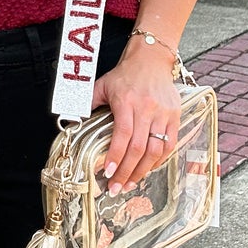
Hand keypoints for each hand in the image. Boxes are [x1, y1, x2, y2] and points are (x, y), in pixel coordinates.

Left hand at [92, 42, 181, 194]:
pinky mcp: (175, 116)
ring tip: (130, 183)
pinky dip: (159, 160)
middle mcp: (147, 108)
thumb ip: (87, 102)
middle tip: (116, 187)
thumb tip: (72, 119)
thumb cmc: (125, 75)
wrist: (151, 60)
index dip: (116, 155)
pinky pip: (170, 144)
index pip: (123, 134)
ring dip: (143, 171)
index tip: (108, 172)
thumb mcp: (102, 85)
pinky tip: (148, 169)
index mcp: (127, 101)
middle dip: (127, 171)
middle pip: (139, 147)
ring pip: (156, 149)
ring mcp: (163, 113)